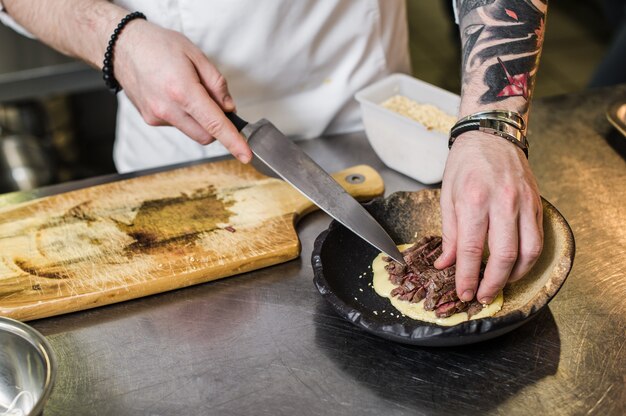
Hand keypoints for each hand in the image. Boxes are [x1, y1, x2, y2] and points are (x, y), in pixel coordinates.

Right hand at [112, 20, 251, 162]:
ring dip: (199, 119)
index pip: (214, 124)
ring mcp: (157, 117)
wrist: (121, 46)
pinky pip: (178, 125)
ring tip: (186, 90)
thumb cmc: (158, 45)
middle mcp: (168, 109)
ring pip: (192, 132)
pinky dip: (184, 115)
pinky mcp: (151, 120)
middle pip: (206, 135)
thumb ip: (217, 83)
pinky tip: (173, 94)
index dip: (233, 141)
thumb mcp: (196, 54)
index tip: (246, 155)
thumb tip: (229, 108)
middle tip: (213, 101)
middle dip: (216, 125)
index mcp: (182, 90)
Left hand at [434, 131, 542, 303]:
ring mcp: (523, 202)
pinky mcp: (536, 203)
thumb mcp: (447, 196)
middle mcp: (502, 202)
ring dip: (514, 276)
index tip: (463, 293)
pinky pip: (537, 239)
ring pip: (528, 252)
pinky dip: (528, 259)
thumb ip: (449, 234)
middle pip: (504, 256)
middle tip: (482, 296)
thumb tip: (446, 265)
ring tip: (499, 285)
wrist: (491, 134)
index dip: (466, 277)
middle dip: (492, 283)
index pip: (470, 250)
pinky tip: (514, 267)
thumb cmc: (464, 164)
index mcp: (474, 200)